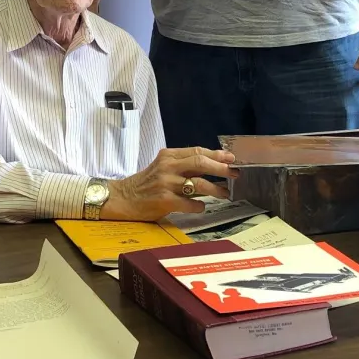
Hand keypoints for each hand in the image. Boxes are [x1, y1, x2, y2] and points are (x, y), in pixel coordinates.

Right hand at [102, 146, 238, 220]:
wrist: (123, 198)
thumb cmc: (146, 184)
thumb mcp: (162, 168)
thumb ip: (183, 166)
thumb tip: (213, 167)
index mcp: (168, 155)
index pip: (196, 151)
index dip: (216, 154)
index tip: (231, 158)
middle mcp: (167, 167)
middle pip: (200, 162)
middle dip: (221, 168)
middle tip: (235, 173)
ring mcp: (165, 183)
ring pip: (198, 184)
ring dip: (216, 189)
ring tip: (225, 193)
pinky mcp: (164, 200)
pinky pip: (189, 203)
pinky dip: (200, 205)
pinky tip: (202, 206)